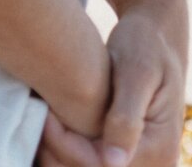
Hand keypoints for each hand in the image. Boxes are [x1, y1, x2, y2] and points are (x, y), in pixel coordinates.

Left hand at [34, 10, 185, 166]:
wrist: (157, 37)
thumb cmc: (146, 44)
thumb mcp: (138, 72)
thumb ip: (126, 116)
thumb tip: (113, 163)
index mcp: (159, 150)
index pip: (100, 165)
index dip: (65, 145)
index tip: (44, 112)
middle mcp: (152, 164)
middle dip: (57, 149)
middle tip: (32, 113)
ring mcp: (137, 160)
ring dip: (57, 151)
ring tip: (37, 116)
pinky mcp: (122, 153)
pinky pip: (88, 160)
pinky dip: (65, 146)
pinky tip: (48, 120)